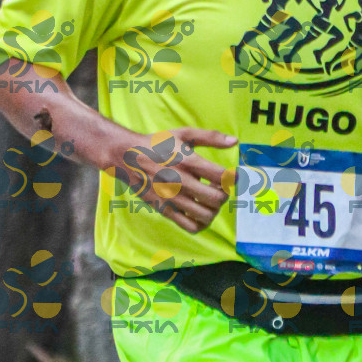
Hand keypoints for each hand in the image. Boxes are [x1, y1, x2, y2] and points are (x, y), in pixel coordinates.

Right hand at [97, 124, 236, 235]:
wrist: (126, 156)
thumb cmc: (158, 144)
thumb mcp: (184, 134)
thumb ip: (211, 137)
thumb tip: (235, 141)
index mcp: (188, 161)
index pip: (223, 177)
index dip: (232, 178)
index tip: (230, 176)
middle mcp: (181, 182)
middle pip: (217, 199)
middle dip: (224, 194)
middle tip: (219, 189)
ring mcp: (172, 198)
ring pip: (206, 215)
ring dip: (214, 209)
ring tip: (209, 200)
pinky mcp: (164, 209)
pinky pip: (190, 227)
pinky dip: (201, 223)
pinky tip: (199, 211)